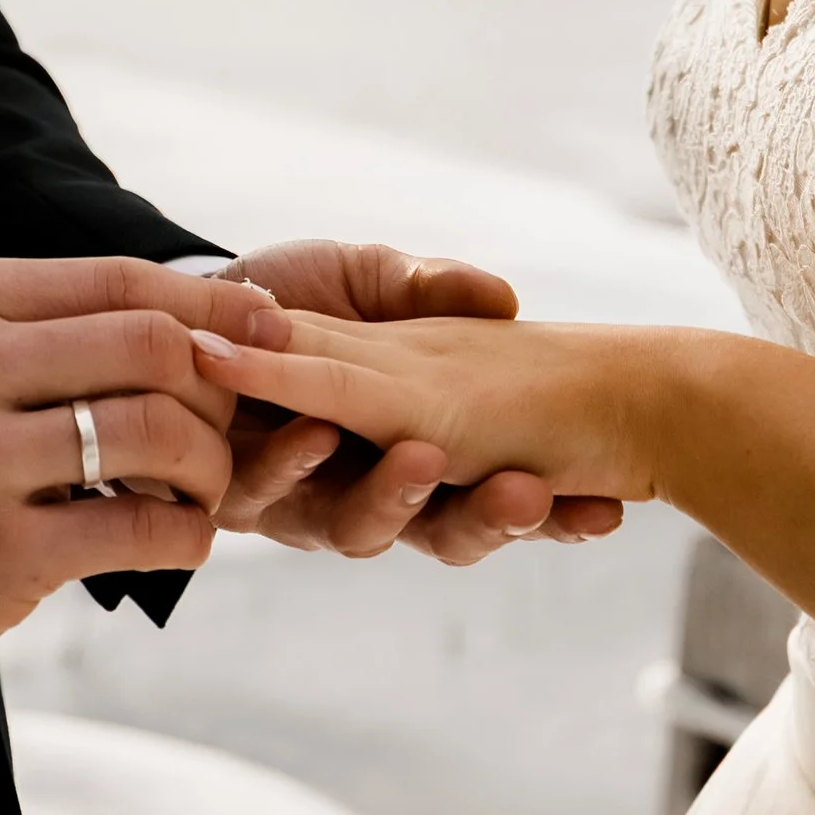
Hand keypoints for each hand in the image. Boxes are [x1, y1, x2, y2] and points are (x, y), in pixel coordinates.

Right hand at [0, 254, 289, 708]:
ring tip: (202, 491)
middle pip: (153, 345)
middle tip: (226, 427)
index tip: (265, 326)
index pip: (120, 279)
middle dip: (218, 386)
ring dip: (210, 466)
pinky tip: (181, 541)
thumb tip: (196, 311)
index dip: (212, 303)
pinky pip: (138, 529)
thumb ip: (43, 327)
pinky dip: (186, 536)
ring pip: (157, 432)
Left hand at [195, 303, 661, 507]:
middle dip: (491, 520)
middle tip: (530, 492)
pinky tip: (312, 428)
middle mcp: (375, 488)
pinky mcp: (235, 491)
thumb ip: (435, 288)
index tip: (610, 508)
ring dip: (395, 495)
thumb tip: (502, 297)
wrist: (203, 302)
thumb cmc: (304, 294)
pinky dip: (289, 463)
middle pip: (447, 534)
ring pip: (363, 530)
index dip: (559, 513)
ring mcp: (308, 500)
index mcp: (428, 448)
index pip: (506, 497)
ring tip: (421, 452)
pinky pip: (266, 497)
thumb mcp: (379, 280)